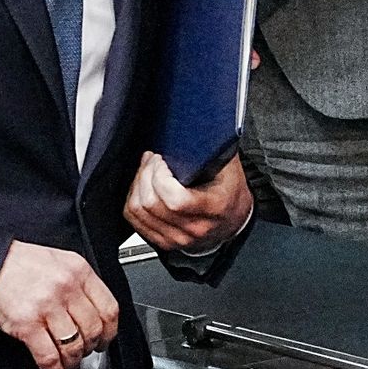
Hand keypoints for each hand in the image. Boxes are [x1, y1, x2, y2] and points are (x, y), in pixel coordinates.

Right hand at [0, 241, 118, 368]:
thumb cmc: (17, 263)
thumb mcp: (57, 261)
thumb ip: (77, 282)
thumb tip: (93, 313)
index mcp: (78, 270)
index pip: (109, 308)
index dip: (109, 332)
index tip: (104, 340)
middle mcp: (66, 287)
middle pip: (93, 330)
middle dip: (89, 349)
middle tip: (83, 354)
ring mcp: (47, 306)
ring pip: (73, 347)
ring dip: (72, 363)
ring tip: (67, 366)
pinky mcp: (27, 324)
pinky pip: (49, 358)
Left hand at [123, 152, 250, 252]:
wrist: (234, 220)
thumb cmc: (230, 190)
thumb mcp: (228, 165)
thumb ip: (212, 147)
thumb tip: (192, 126)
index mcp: (214, 208)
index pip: (175, 200)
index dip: (160, 176)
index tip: (163, 161)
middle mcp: (195, 228)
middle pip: (151, 203)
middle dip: (146, 173)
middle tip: (154, 160)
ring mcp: (178, 239)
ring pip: (138, 211)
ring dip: (137, 184)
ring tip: (148, 170)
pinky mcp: (164, 242)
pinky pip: (134, 220)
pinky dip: (133, 199)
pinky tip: (143, 186)